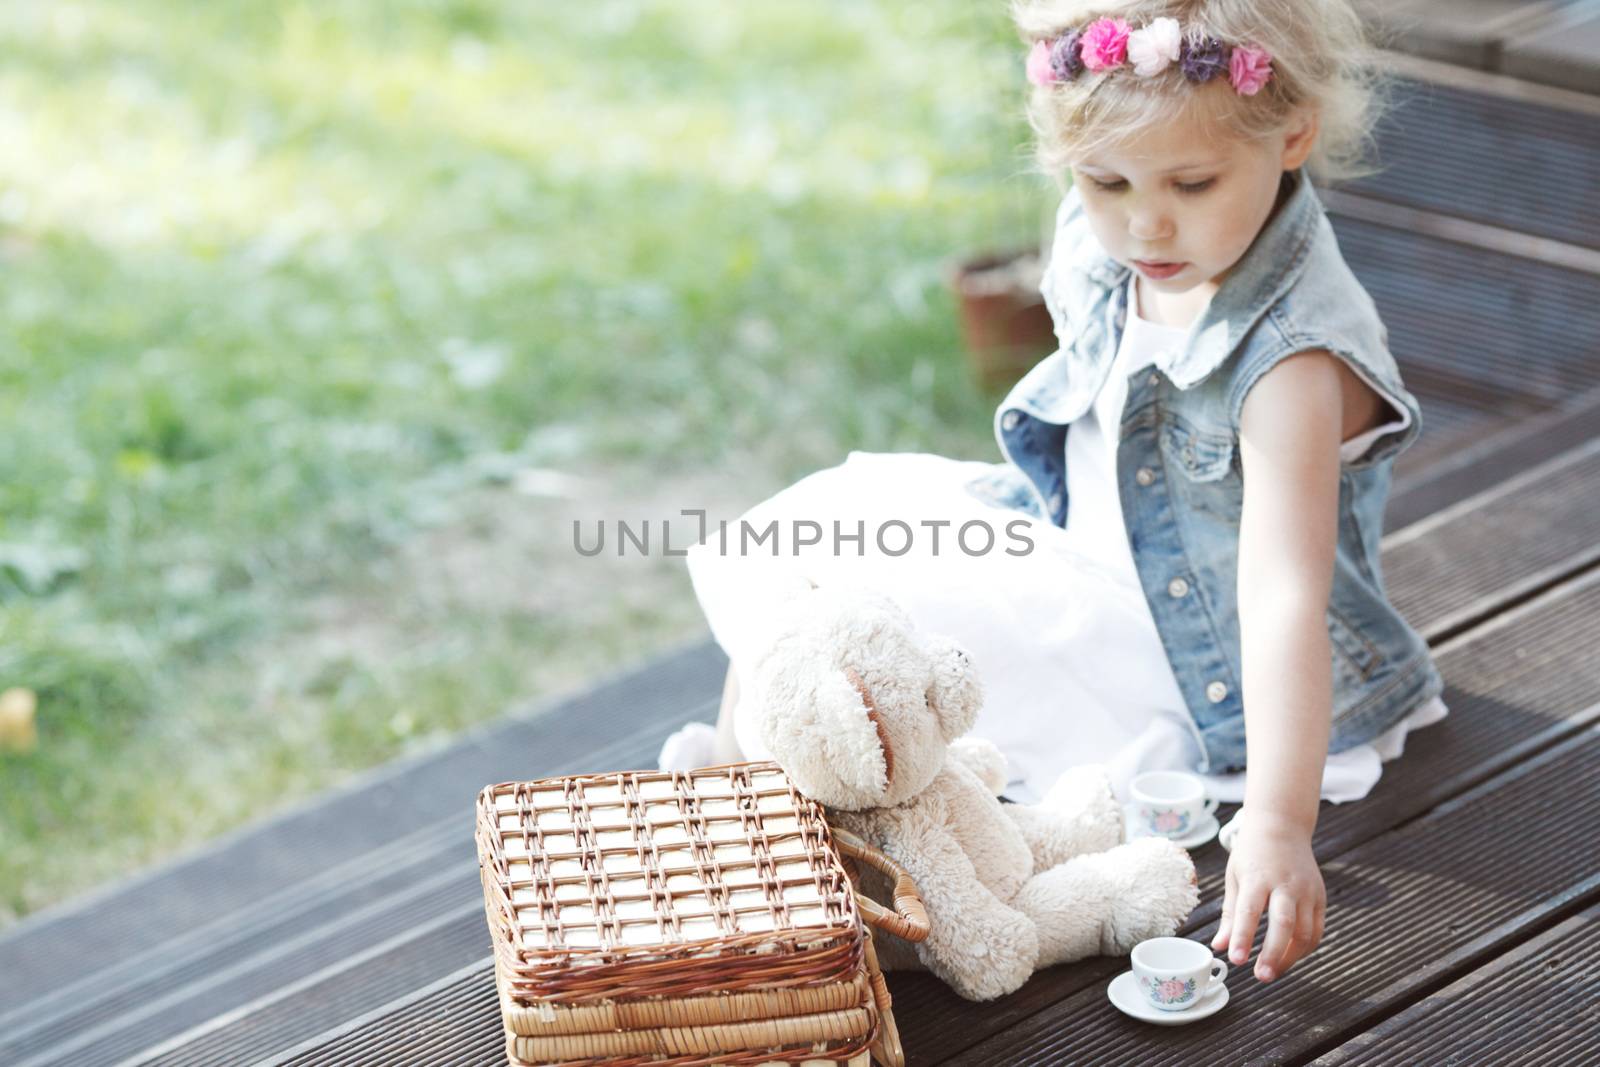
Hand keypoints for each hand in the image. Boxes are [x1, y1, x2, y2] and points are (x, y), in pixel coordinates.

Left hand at [1210, 812, 1323, 981]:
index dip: (1243, 938)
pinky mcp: (1320, 896)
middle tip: (1261, 976)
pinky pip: (1316, 929)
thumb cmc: (1252, 854)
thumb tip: (1220, 946)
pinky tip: (1290, 957)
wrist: (1282, 827)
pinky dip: (1304, 948)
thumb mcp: (1234, 877)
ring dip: (1289, 957)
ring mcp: (1306, 890)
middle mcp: (1285, 883)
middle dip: (1273, 954)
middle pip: (1284, 924)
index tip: (1236, 960)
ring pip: (1304, 931)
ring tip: (1272, 972)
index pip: (1250, 911)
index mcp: (1258, 876)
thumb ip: (1230, 914)